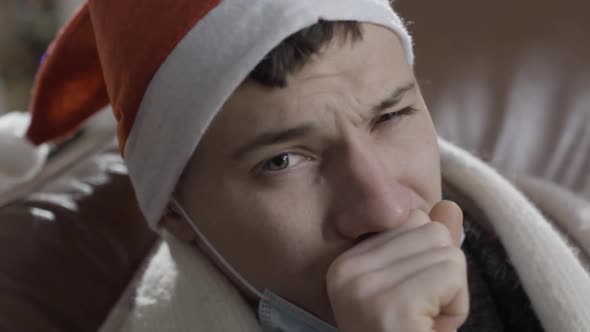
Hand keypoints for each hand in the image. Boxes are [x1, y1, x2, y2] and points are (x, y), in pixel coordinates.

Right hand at [327, 201, 468, 331]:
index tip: (412, 299)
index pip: (410, 220)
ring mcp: (364, 287)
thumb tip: (449, 206)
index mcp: (345, 264)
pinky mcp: (391, 305)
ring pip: (446, 250)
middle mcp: (346, 270)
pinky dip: (457, 305)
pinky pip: (451, 273)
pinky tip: (432, 327)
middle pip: (430, 230)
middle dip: (442, 273)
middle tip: (422, 314)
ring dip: (452, 292)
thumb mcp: (418, 289)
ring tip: (426, 322)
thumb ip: (429, 246)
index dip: (427, 260)